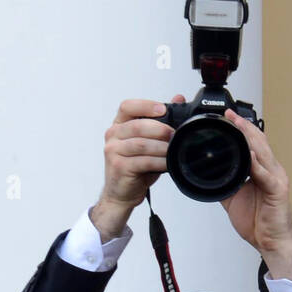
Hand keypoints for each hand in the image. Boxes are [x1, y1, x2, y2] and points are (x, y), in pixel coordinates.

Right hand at [91, 95, 186, 240]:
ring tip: (173, 149)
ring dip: (160, 146)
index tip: (163, 109)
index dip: (146, 106)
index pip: (127, 107)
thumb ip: (160, 121)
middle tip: (174, 134)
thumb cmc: (135, 167)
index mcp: (119, 125)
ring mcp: (113, 151)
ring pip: (140, 144)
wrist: (121, 193)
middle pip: (137, 125)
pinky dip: (158, 161)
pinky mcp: (119, 167)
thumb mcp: (148, 142)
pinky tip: (167, 163)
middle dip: (159, 129)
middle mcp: (113, 135)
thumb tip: (178, 98)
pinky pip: (142, 161)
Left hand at [219, 113, 291, 280]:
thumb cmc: (258, 222)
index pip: (253, 143)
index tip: (227, 116)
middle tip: (229, 113)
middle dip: (244, 126)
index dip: (241, 128)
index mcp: (263, 171)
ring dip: (250, 137)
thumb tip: (208, 174)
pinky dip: (256, 165)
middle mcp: (272, 171)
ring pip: (263, 153)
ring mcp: (276, 179)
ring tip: (238, 124)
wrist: (271, 243)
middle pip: (259, 142)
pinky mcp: (278, 191)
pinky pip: (265, 176)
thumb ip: (225, 182)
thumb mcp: (234, 198)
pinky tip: (249, 156)